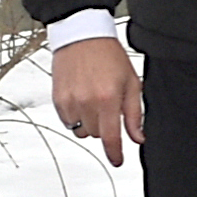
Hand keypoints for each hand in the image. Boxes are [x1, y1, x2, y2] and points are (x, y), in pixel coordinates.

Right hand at [51, 35, 139, 165]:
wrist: (82, 35)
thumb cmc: (108, 55)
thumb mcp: (131, 83)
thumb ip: (134, 114)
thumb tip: (138, 137)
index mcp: (108, 98)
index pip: (111, 137)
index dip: (114, 153)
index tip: (117, 160)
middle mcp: (87, 102)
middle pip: (96, 134)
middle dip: (104, 126)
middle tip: (107, 106)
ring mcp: (70, 101)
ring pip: (81, 131)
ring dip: (89, 122)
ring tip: (93, 101)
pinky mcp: (58, 99)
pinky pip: (68, 121)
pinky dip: (76, 116)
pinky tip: (81, 97)